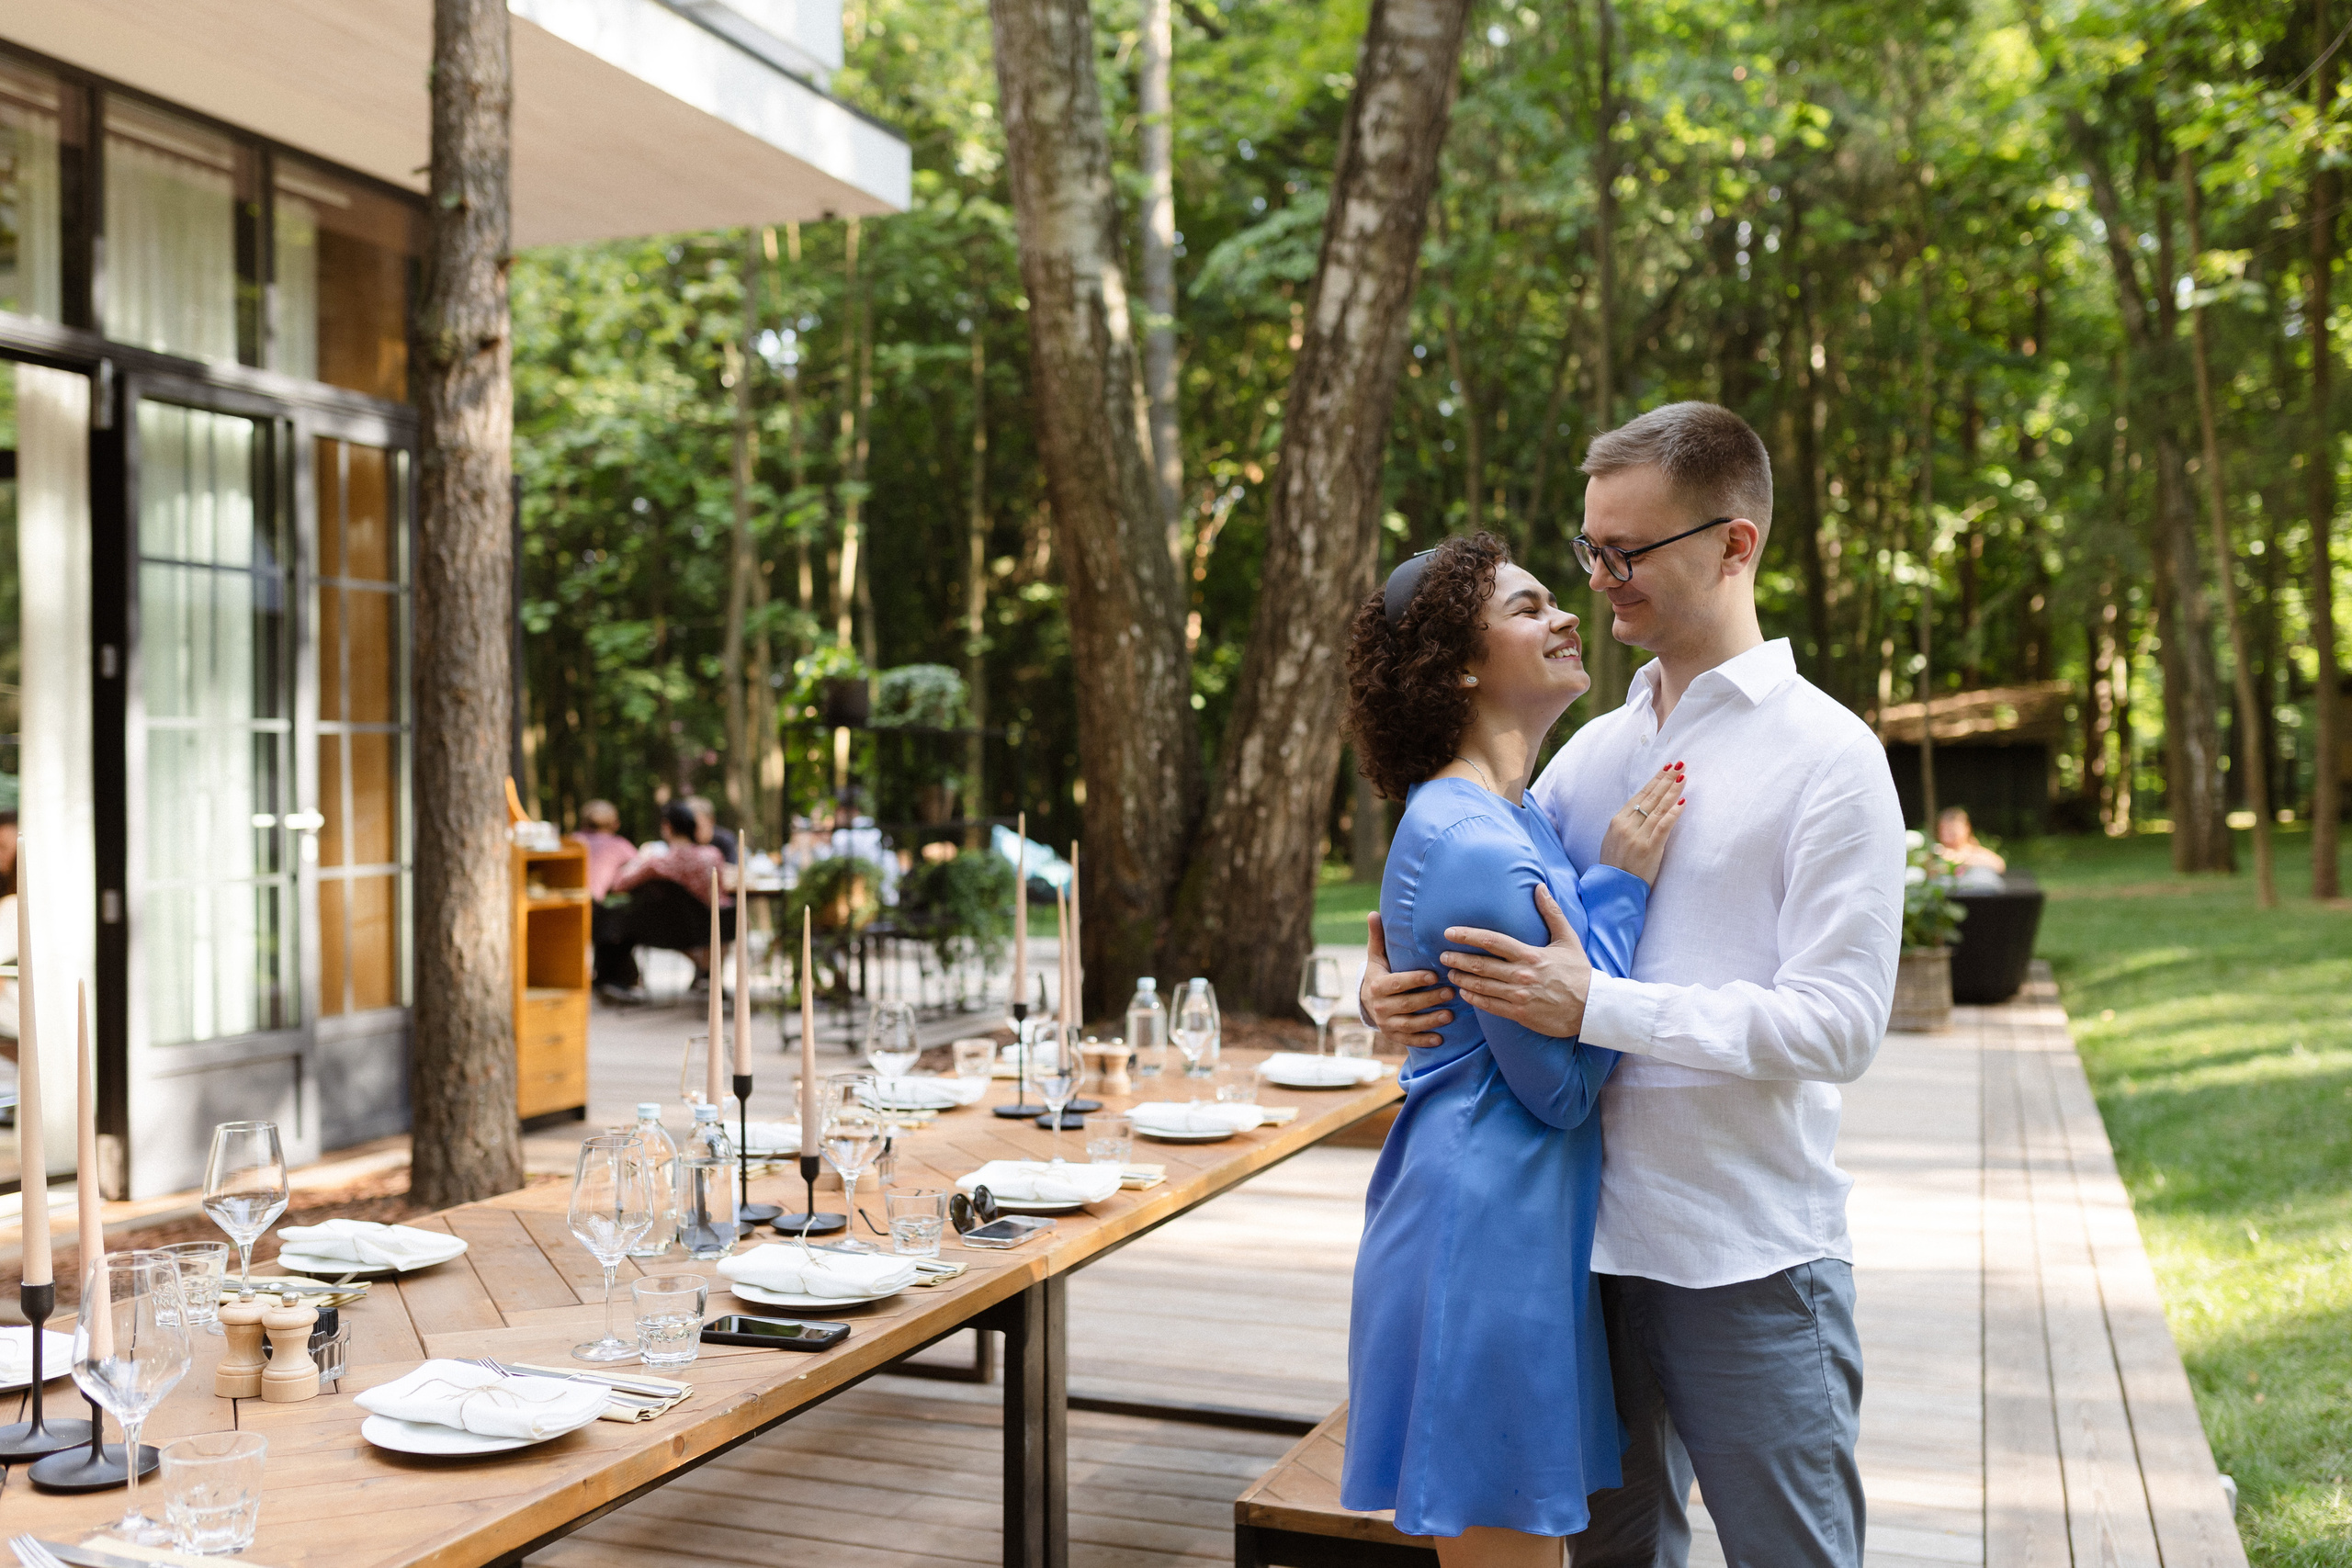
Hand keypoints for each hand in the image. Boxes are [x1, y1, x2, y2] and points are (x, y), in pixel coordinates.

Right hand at [1362, 911, 1454, 1049]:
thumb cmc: (1379, 974)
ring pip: (1410, 1024)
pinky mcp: (1393, 1036)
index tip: (1433, 975)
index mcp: (1376, 985)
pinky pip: (1409, 1040)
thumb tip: (1374, 913)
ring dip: (1430, 1021)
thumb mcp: (1376, 957)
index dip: (1414, 980)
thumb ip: (1378, 938)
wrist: (1367, 1002)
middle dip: (1429, 999)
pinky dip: (1424, 1040)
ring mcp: (1386, 1023)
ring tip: (1450, 1015)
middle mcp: (1380, 1006)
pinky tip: (1440, 1038)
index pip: (1396, 983)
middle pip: (1407, 1004)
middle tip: (1451, 992)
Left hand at [1439, 884, 1592, 1037]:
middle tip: (1442, 954)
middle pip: (1481, 965)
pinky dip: (1474, 999)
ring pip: (1482, 986)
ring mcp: (1519, 996)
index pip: (1492, 941)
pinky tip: (1464, 993)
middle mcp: (1521, 975)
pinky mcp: (1520, 1013)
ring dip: (1462, 978)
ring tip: (1450, 972)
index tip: (1449, 933)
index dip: (1467, 936)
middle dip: (1458, 959)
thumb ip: (1551, 913)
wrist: (1593, 1008)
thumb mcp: (1568, 939)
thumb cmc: (1579, 972)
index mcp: (1530, 954)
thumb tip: (1539, 887)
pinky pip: (1490, 1006)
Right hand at [1596, 763, 1687, 885]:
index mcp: (1617, 822)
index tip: (1665, 769)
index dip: (1654, 781)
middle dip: (1666, 780)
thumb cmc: (1615, 867)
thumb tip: (1642, 810)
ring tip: (1683, 777)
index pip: (1639, 796)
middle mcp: (1626, 826)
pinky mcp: (1649, 848)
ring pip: (1658, 808)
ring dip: (1672, 791)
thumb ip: (1627, 825)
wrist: (1613, 889)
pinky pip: (1664, 826)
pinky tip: (1683, 801)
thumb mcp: (1613, 840)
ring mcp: (1638, 836)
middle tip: (1679, 766)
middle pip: (1650, 798)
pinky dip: (1673, 813)